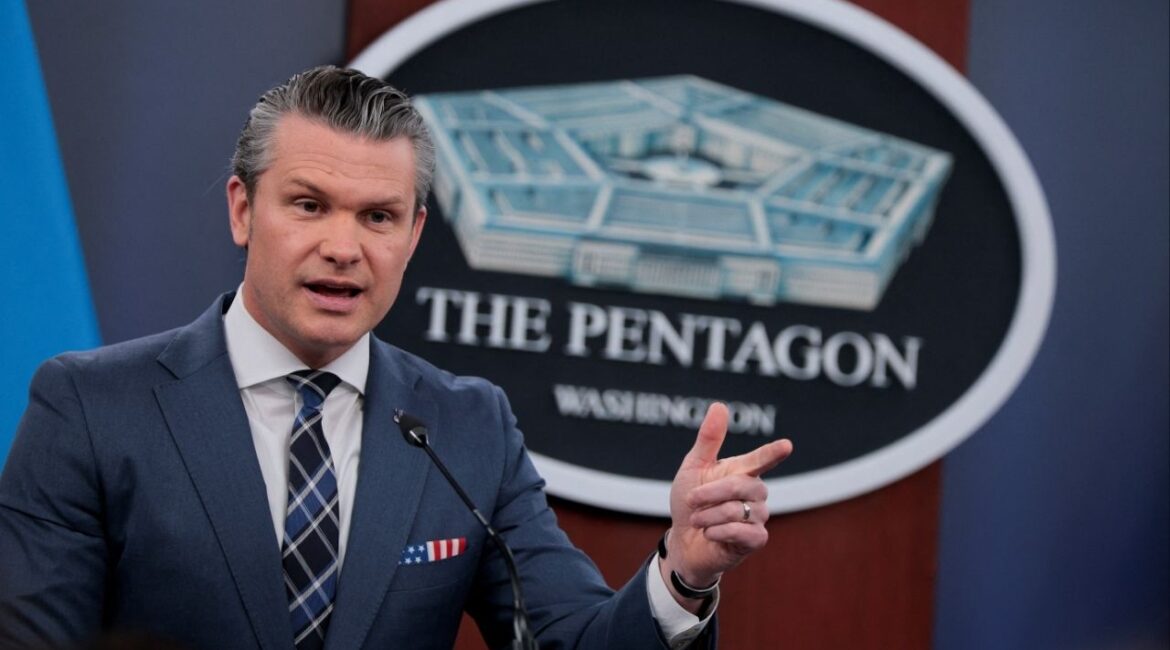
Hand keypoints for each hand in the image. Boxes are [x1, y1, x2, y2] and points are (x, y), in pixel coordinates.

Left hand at [663, 402, 792, 605]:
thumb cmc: (690, 502)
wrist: (682, 540)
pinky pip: (745, 533)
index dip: (772, 453)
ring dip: (711, 516)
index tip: (786, 446)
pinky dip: (720, 532)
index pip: (761, 459)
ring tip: (698, 521)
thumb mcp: (693, 468)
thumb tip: (720, 406)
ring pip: (739, 511)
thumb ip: (709, 439)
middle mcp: (755, 493)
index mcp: (741, 472)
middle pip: (742, 486)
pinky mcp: (755, 540)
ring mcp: (757, 517)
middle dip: (712, 493)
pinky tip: (710, 534)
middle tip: (692, 500)